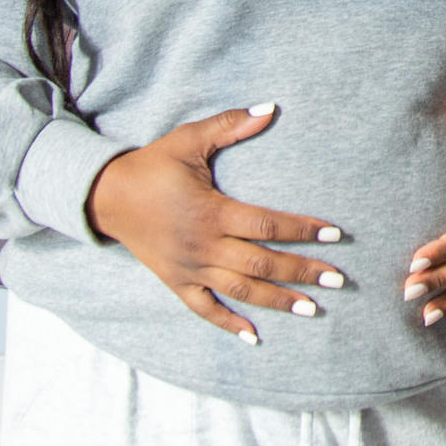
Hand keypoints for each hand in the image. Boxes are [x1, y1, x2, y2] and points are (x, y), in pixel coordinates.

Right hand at [84, 105, 345, 343]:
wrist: (106, 196)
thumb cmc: (152, 165)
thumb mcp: (188, 139)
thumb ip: (230, 126)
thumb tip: (270, 108)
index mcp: (212, 212)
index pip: (267, 226)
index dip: (303, 229)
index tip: (335, 234)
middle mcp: (204, 246)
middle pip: (262, 263)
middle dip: (302, 271)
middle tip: (338, 279)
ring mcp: (190, 269)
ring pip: (241, 290)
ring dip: (278, 300)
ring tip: (312, 309)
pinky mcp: (176, 282)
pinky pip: (205, 310)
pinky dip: (229, 325)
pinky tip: (254, 337)